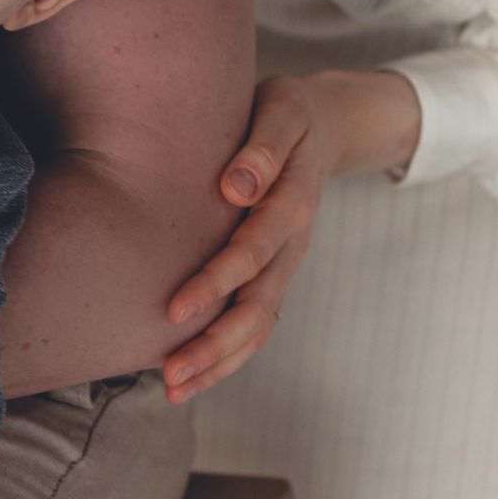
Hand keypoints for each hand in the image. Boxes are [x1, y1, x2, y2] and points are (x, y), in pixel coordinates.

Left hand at [160, 69, 420, 402]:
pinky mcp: (276, 273)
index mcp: (294, 200)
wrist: (326, 124)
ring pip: (261, 324)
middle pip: (259, 304)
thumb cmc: (289, 112)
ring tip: (176, 388)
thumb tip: (235, 187)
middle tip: (171, 371)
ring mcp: (288, 263)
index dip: (216, 281)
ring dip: (220, 361)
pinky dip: (229, 354)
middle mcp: (294, 241)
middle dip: (215, 343)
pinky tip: (193, 377)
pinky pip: (259, 323)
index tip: (175, 309)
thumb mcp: (281, 110)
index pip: (254, 249)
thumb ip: (262, 147)